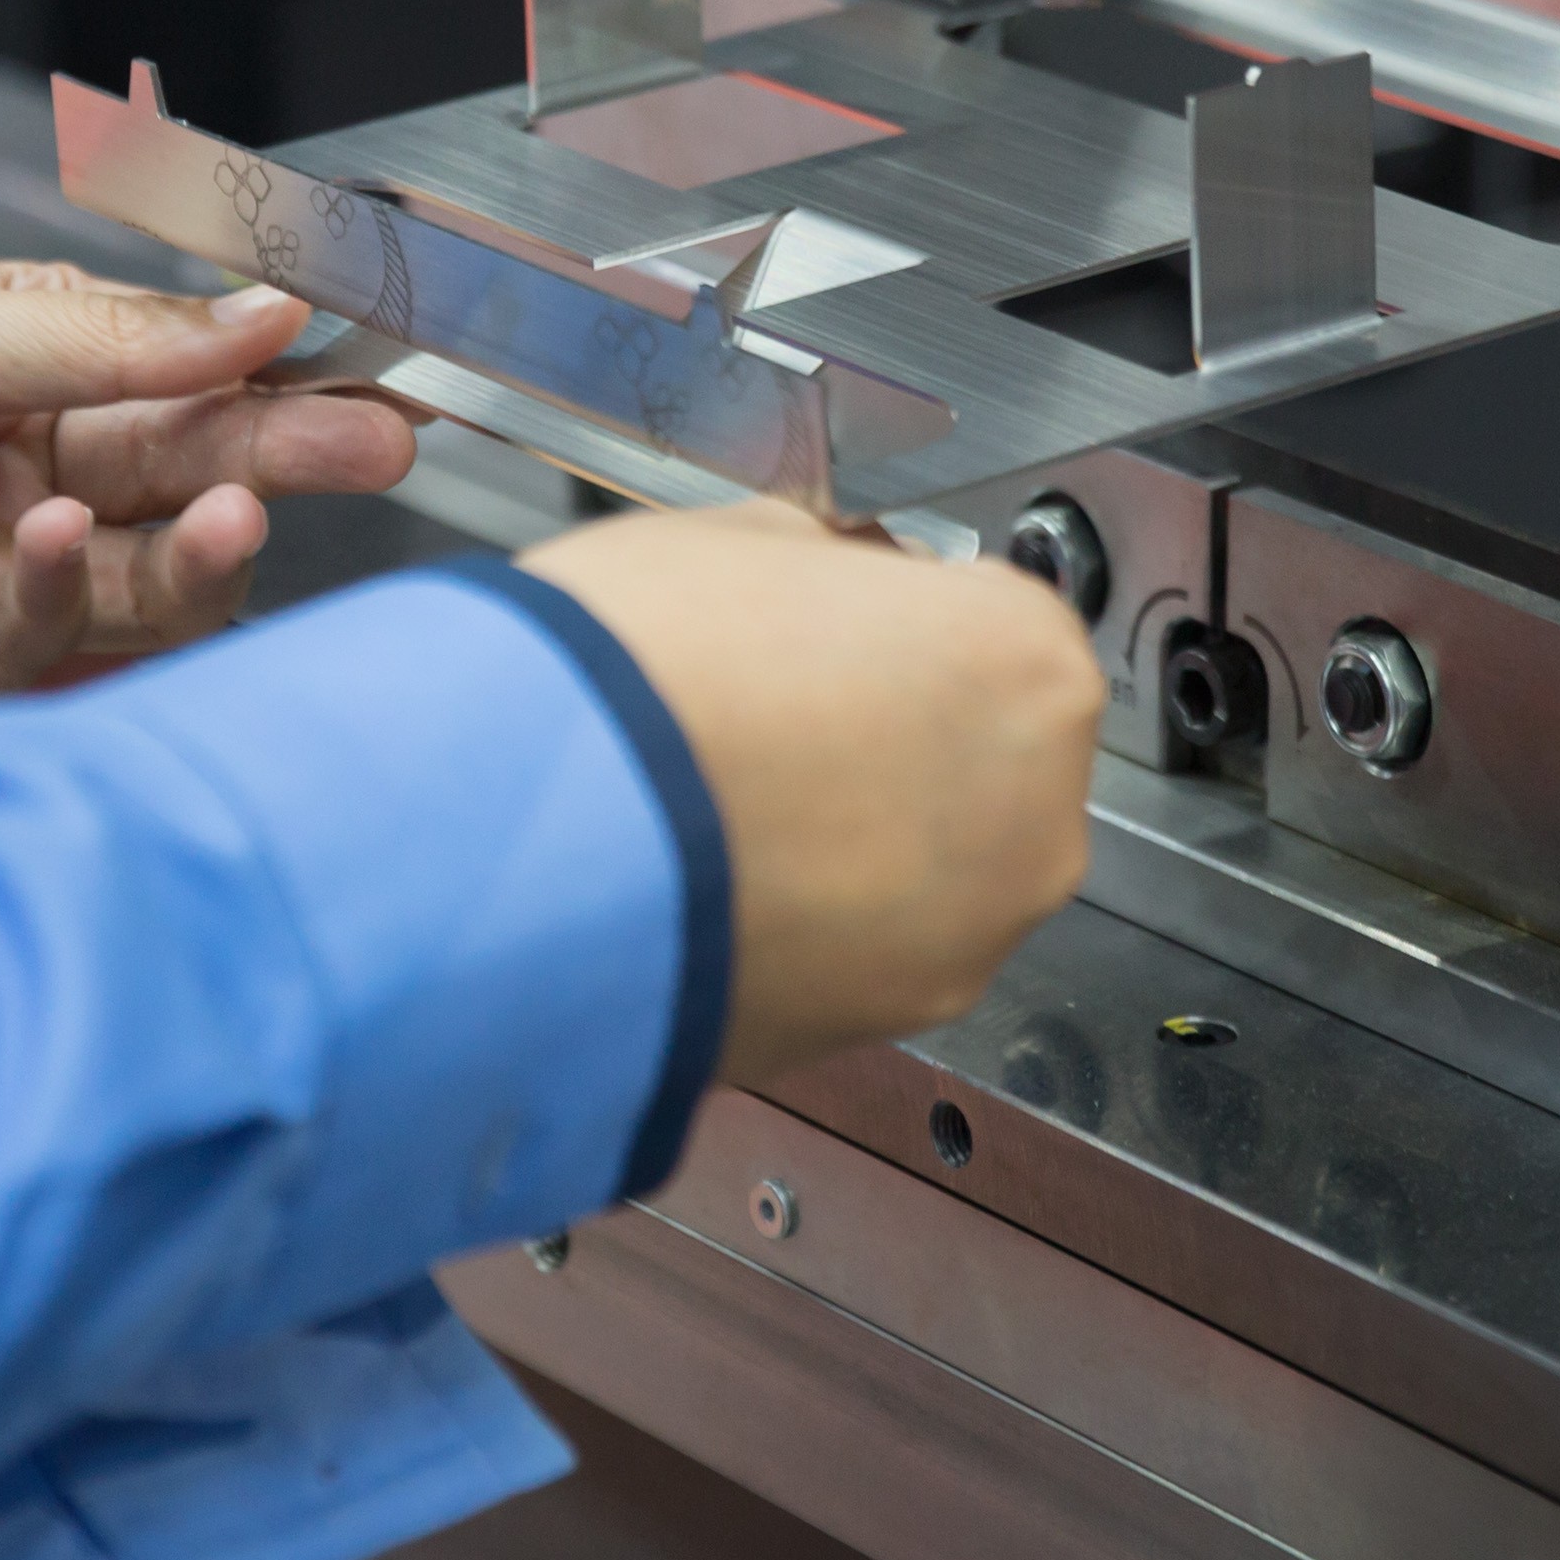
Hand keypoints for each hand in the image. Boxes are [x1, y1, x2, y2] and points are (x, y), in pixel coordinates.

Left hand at [0, 261, 414, 737]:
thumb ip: (103, 346)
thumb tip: (269, 312)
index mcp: (20, 358)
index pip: (186, 368)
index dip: (283, 373)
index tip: (384, 369)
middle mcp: (21, 465)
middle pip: (190, 473)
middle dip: (284, 461)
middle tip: (379, 449)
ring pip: (144, 578)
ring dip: (198, 551)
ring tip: (233, 518)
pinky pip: (45, 650)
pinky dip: (69, 602)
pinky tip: (57, 546)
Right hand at [512, 500, 1102, 1088]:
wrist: (525, 841)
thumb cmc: (631, 676)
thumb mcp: (739, 539)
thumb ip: (831, 569)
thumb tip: (834, 591)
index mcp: (1022, 658)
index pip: (1005, 624)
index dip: (909, 623)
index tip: (848, 635)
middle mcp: (1035, 806)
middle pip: (989, 756)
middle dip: (902, 739)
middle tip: (782, 721)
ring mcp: (973, 930)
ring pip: (943, 866)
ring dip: (867, 840)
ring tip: (738, 805)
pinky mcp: (894, 1019)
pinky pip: (879, 948)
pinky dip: (824, 923)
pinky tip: (728, 876)